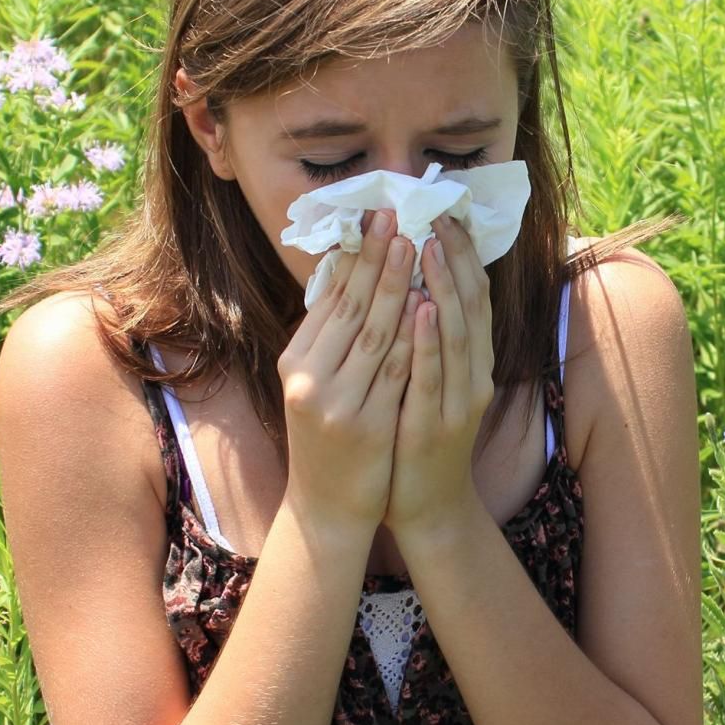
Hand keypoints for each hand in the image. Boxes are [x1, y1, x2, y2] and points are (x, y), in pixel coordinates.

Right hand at [277, 209, 421, 536]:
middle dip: (376, 257)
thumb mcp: (313, 384)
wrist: (325, 508)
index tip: (375, 215)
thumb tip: (349, 273)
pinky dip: (414, 336)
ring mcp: (336, 404)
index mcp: (295, 362)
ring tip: (416, 244)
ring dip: (397, 285)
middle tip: (396, 215)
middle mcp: (308, 379)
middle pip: (350, 307)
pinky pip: (397, 372)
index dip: (354, 254)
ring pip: (374, 333)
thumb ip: (328, 337)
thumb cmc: (325, 438)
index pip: (328, 298)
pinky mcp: (366, 427)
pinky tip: (429, 305)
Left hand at [384, 214, 493, 540]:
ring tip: (427, 246)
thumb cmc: (419, 440)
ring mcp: (458, 402)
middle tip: (435, 215)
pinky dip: (429, 341)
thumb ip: (427, 339)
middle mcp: (474, 375)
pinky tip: (421, 310)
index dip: (462, 254)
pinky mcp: (436, 426)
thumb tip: (413, 284)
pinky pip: (433, 377)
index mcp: (472, 362)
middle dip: (454, 258)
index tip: (443, 214)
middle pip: (471, 306)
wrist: (427, 508)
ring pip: (456, 335)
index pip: (473, 296)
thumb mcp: (429, 381)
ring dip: (443, 287)